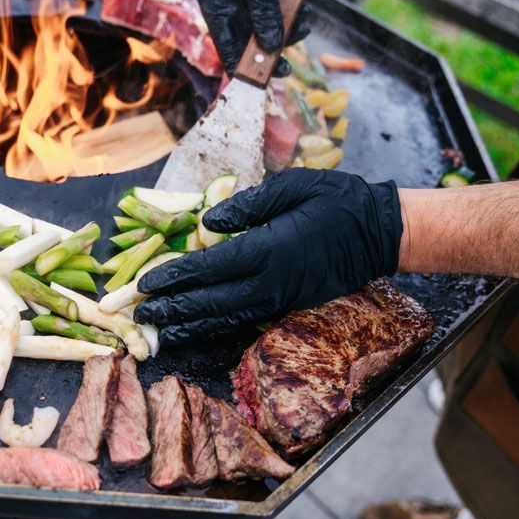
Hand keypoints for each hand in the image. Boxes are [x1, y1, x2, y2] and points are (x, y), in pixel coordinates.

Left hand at [134, 169, 403, 345]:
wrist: (381, 234)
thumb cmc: (338, 201)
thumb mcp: (293, 186)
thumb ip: (249, 204)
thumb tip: (208, 223)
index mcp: (269, 248)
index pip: (210, 268)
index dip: (175, 277)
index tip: (146, 283)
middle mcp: (271, 281)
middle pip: (211, 302)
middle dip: (172, 308)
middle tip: (137, 314)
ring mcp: (281, 299)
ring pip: (225, 318)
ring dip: (189, 325)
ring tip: (159, 331)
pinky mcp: (289, 306)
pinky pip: (244, 320)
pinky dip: (216, 326)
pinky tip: (197, 329)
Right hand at [196, 0, 311, 76]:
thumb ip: (263, 10)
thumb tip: (269, 46)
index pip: (224, 43)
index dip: (241, 64)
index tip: (258, 81)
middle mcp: (230, 4)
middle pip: (249, 43)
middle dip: (270, 50)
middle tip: (285, 68)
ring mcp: (253, 2)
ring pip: (271, 33)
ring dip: (290, 31)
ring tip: (303, 19)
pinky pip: (285, 18)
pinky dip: (297, 16)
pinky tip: (305, 6)